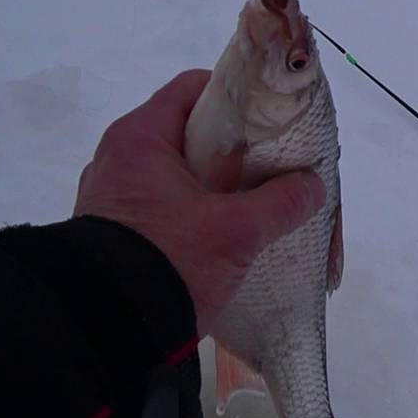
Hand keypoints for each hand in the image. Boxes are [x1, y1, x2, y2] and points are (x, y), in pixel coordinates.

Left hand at [74, 69, 325, 334]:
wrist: (105, 329)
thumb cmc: (168, 260)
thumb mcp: (235, 232)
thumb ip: (280, 203)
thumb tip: (313, 185)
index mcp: (139, 138)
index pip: (192, 88)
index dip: (236, 96)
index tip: (271, 118)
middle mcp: (118, 158)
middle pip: (186, 132)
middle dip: (231, 146)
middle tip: (270, 165)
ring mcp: (112, 196)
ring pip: (174, 172)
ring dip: (213, 183)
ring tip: (251, 202)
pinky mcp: (113, 232)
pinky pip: (161, 204)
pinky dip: (192, 210)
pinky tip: (221, 233)